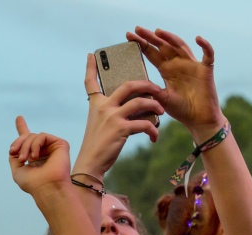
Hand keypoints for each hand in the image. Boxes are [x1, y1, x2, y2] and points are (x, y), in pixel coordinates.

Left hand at [8, 116, 70, 196]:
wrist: (46, 188)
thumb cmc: (33, 184)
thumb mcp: (17, 170)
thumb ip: (14, 157)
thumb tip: (14, 148)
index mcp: (34, 157)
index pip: (28, 141)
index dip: (22, 128)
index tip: (19, 118)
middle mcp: (44, 151)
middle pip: (27, 137)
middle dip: (18, 143)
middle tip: (14, 153)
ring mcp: (52, 147)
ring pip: (33, 136)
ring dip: (25, 146)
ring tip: (25, 159)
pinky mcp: (60, 144)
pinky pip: (42, 136)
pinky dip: (35, 144)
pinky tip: (35, 156)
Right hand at [74, 54, 162, 177]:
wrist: (91, 163)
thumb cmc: (98, 145)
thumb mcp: (100, 124)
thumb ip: (113, 112)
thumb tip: (137, 107)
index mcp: (96, 104)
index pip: (90, 82)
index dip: (90, 68)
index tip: (91, 55)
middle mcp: (103, 107)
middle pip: (129, 85)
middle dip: (147, 85)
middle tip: (157, 89)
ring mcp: (112, 117)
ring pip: (141, 102)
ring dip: (155, 106)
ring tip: (161, 112)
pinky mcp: (121, 129)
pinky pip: (145, 123)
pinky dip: (153, 130)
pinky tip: (154, 136)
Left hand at [126, 27, 225, 139]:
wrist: (198, 120)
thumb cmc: (181, 110)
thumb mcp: (160, 99)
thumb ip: (150, 91)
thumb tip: (134, 86)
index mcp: (166, 70)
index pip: (152, 53)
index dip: (141, 44)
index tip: (129, 36)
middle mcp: (178, 64)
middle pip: (163, 46)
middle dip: (151, 37)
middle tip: (138, 29)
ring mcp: (192, 65)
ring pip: (181, 46)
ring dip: (170, 38)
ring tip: (158, 31)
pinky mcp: (205, 70)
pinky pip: (208, 55)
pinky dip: (205, 46)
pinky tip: (198, 38)